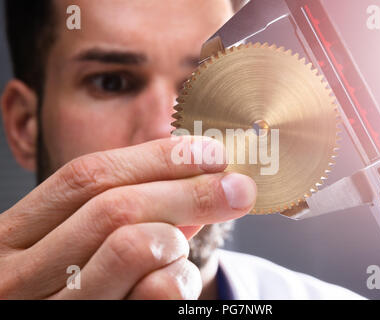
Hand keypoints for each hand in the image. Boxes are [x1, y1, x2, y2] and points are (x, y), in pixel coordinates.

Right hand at [0, 136, 255, 298]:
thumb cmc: (73, 288)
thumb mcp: (81, 244)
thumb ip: (128, 211)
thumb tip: (196, 175)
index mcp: (13, 235)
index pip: (87, 176)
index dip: (156, 157)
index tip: (209, 152)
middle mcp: (16, 275)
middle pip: (115, 207)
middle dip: (189, 190)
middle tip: (238, 187)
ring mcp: (51, 310)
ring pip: (134, 246)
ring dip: (176, 240)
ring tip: (180, 248)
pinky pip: (155, 291)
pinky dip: (180, 279)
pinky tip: (175, 281)